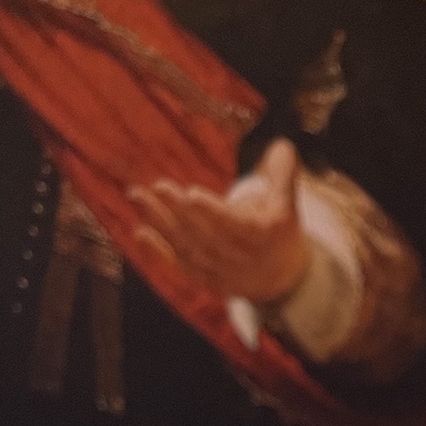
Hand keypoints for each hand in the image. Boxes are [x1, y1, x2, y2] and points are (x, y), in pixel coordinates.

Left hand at [130, 139, 309, 306]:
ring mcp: (222, 272)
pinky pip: (180, 266)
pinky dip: (159, 252)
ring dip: (161, 224)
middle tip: (158, 186)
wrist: (281, 277)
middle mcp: (241, 258)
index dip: (213, 212)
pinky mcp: (206, 280)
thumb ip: (283, 174)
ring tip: (138, 196)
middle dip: (180, 211)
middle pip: (206, 235)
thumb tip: (282, 145)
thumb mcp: (287, 203)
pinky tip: (139, 232)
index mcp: (262, 236)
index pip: (236, 225)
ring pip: (188, 248)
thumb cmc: (278, 231)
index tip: (191, 193)